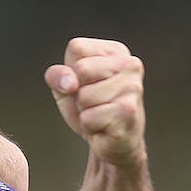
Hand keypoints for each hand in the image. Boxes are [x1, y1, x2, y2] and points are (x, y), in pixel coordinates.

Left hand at [45, 38, 145, 166]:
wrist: (114, 142)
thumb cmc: (90, 108)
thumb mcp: (64, 86)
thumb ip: (57, 75)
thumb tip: (69, 83)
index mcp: (115, 51)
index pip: (76, 48)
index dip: (70, 71)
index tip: (85, 84)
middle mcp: (130, 64)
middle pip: (81, 70)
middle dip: (78, 93)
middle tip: (93, 103)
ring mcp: (133, 88)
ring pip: (84, 96)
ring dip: (85, 111)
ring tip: (100, 114)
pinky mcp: (129, 112)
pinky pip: (89, 118)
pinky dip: (90, 126)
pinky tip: (106, 127)